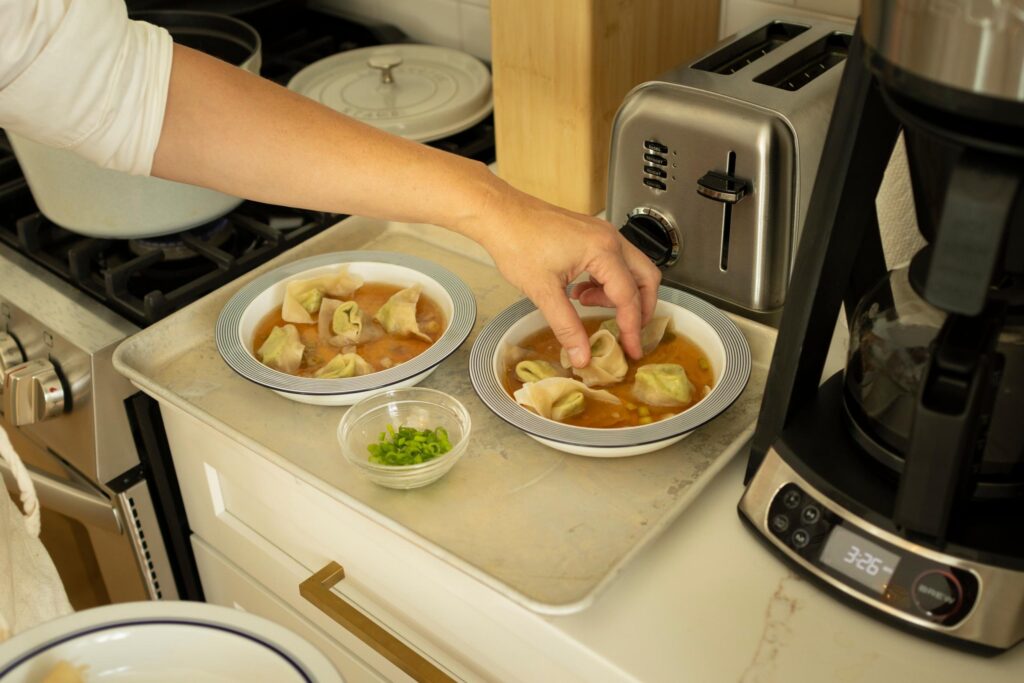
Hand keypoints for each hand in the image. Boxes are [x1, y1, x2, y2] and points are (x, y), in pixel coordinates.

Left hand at [471, 181, 660, 366]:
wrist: (500, 215)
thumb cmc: (517, 243)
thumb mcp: (543, 292)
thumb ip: (567, 326)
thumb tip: (582, 355)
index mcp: (603, 250)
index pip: (628, 296)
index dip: (632, 327)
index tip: (632, 350)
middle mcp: (610, 238)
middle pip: (646, 277)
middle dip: (641, 308)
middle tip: (629, 332)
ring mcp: (602, 234)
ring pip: (631, 269)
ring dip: (620, 294)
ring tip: (587, 305)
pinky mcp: (592, 234)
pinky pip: (614, 261)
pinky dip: (607, 282)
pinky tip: (580, 291)